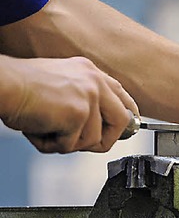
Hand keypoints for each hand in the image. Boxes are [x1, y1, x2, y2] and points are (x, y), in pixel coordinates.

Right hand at [0, 55, 137, 152]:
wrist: (1, 84)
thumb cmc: (20, 88)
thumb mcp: (61, 87)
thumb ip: (84, 101)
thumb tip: (102, 129)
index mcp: (90, 72)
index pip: (122, 96)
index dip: (128, 116)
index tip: (127, 129)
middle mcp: (94, 81)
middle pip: (122, 122)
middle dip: (104, 140)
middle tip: (79, 142)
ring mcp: (89, 96)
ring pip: (94, 140)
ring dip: (68, 143)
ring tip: (46, 129)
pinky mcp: (79, 113)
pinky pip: (73, 145)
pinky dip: (53, 145)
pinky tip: (39, 130)